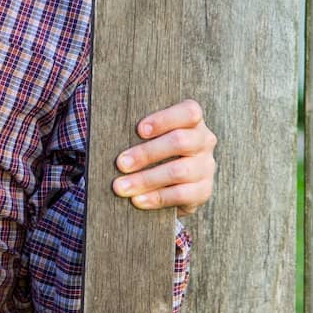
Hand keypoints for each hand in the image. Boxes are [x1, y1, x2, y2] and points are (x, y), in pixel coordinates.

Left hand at [112, 99, 216, 215]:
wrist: (167, 184)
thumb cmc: (150, 150)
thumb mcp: (147, 137)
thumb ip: (137, 132)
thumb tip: (106, 134)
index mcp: (192, 121)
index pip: (189, 112)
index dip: (165, 119)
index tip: (139, 130)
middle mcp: (204, 141)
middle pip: (180, 141)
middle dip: (146, 153)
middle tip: (120, 163)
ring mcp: (206, 166)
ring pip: (178, 171)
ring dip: (146, 179)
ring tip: (120, 187)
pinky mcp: (203, 190)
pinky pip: (181, 194)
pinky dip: (156, 198)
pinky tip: (137, 200)